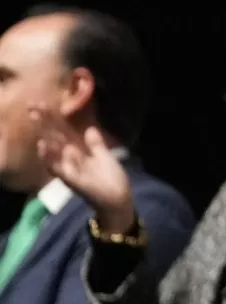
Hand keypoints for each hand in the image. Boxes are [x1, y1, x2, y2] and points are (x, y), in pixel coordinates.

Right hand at [35, 112, 135, 234]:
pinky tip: (46, 149)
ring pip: (53, 154)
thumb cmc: (110, 178)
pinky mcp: (73, 180)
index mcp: (77, 152)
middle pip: (53, 139)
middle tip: (30, 108)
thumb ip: (96, 143)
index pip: (61, 132)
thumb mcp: (104, 156)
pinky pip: (59, 169)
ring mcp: (69, 170)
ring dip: (45, 142)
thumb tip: (89, 129)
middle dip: (43, 125)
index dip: (51, 119)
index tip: (39, 104)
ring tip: (38, 124)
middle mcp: (69, 159)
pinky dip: (52, 160)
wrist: (118, 199)